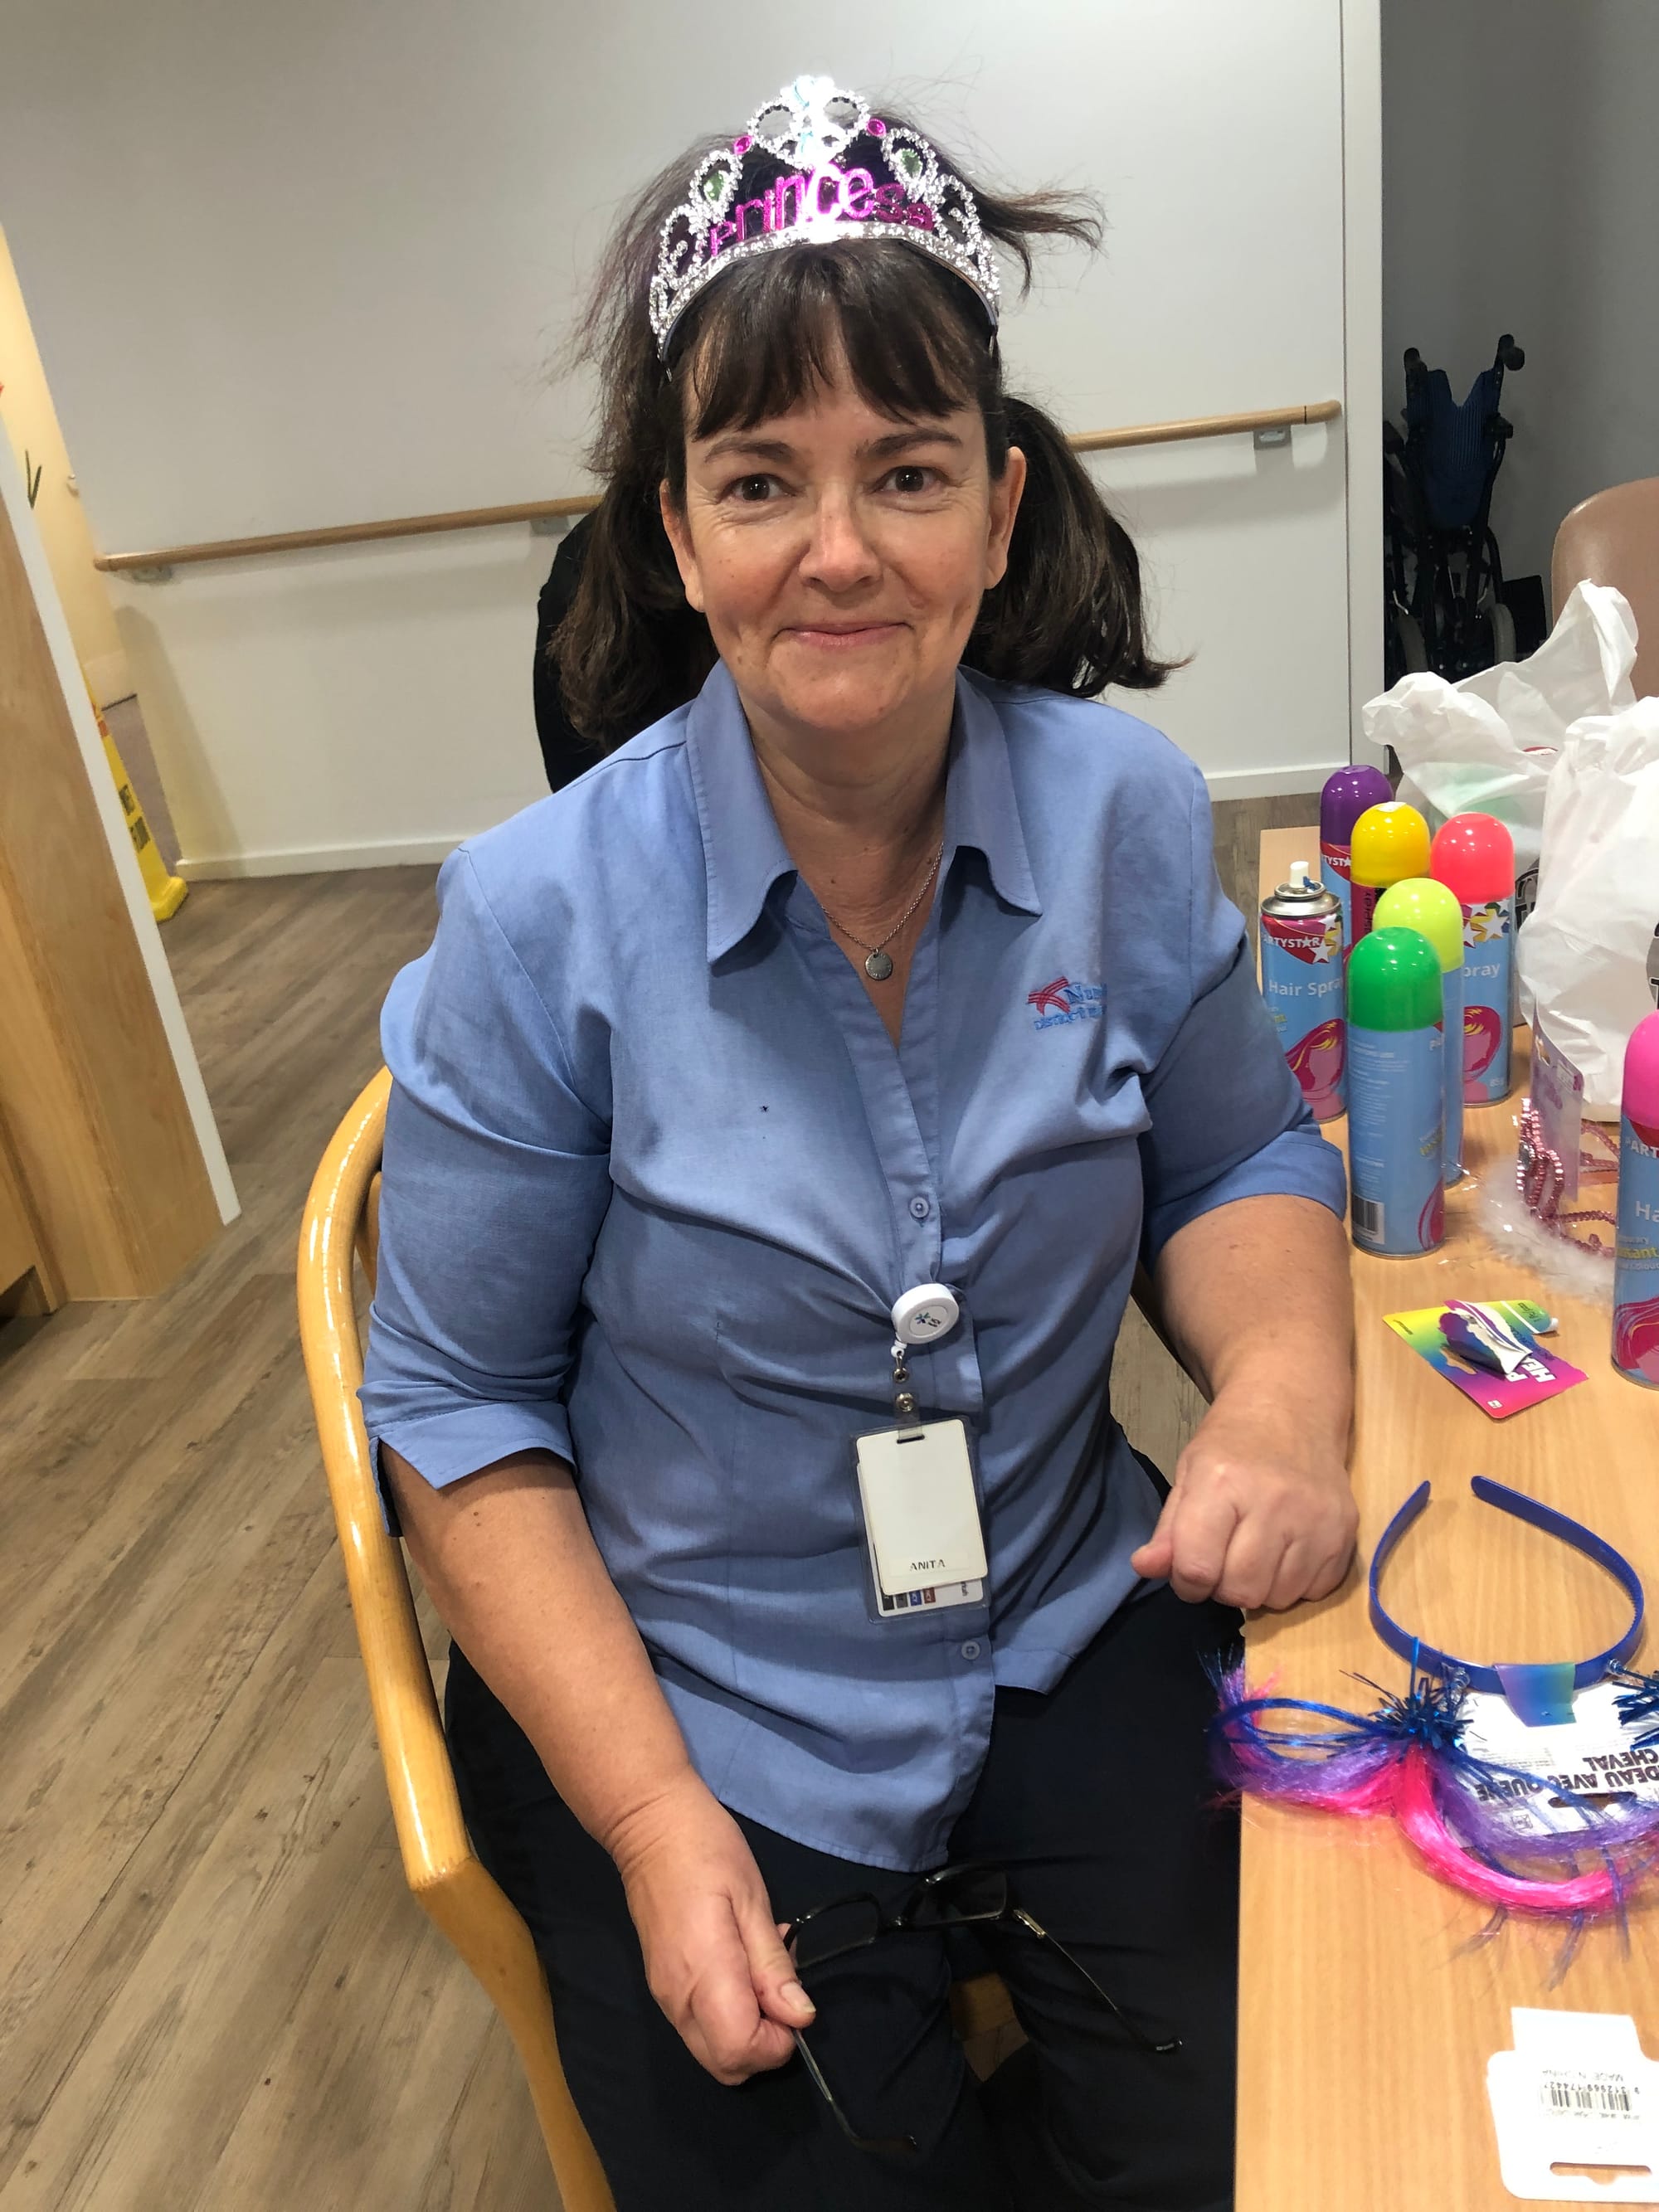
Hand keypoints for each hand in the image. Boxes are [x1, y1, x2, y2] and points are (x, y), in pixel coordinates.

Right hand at [608, 1772, 815, 2083]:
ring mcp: (666, 1996)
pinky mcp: (663, 1987)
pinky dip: (730, 2016)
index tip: (794, 2002)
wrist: (649, 1826)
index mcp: (703, 1976)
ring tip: (764, 1970)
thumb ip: (773, 1965)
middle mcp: (678, 2000)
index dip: (778, 2042)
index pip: (740, 2052)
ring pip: (713, 2051)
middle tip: (783, 1990)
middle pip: (726, 2066)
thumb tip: (801, 2017)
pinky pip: (701, 2027)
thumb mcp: (753, 1899)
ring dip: (749, 2029)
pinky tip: (743, 1968)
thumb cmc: (707, 1852)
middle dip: (765, 2045)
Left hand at [1129, 1391, 1356, 1610]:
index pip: (1197, 1569)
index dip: (1186, 1582)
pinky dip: (1296, 1583)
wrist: (1292, 1410)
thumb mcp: (1189, 1474)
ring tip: (1257, 1551)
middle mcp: (1274, 1502)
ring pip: (1279, 1598)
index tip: (1191, 1570)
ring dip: (1261, 1588)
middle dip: (1224, 1587)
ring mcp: (1317, 1519)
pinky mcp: (1346, 1533)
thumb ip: (1169, 1529)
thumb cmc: (1232, 1444)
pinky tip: (1288, 1550)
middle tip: (1225, 1559)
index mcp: (1222, 1483)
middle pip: (1241, 1591)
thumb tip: (1145, 1568)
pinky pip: (1315, 1591)